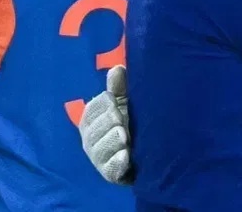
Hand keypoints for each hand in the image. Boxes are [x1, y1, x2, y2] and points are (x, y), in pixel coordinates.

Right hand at [79, 65, 133, 184]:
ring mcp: (99, 158)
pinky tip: (126, 156)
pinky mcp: (111, 174)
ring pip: (99, 149)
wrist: (151, 153)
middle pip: (93, 130)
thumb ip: (120, 89)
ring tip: (125, 137)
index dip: (103, 106)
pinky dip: (117, 162)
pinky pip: (110, 170)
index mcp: (93, 120)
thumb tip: (117, 68)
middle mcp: (91, 139)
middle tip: (121, 120)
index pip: (92, 110)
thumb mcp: (128, 104)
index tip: (115, 102)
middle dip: (107, 123)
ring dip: (112, 141)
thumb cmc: (134, 122)